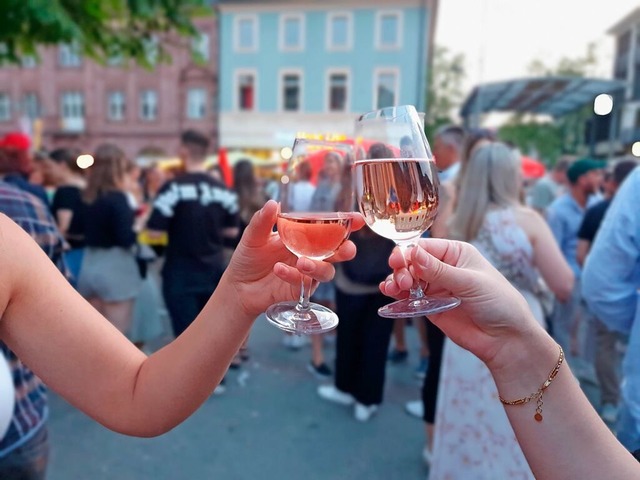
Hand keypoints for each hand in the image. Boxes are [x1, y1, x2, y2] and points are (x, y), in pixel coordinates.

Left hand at [224, 200, 363, 317]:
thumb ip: (263, 221)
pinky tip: (279, 270)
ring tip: (301, 262)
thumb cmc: (248, 258)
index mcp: (304, 236)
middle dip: (346, 250)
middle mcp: (310, 254)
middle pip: (338, 252)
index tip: (357, 219)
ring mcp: (307, 273)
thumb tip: (273, 203)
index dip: (346, 223)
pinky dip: (293, 275)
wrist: (238, 286)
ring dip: (318, 266)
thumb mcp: (253, 236)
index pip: (330, 228)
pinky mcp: (300, 290)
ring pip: (326, 271)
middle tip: (346, 249)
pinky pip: (305, 284)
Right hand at [380, 239, 540, 366]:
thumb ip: (438, 270)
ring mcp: (436, 288)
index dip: (408, 252)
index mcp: (456, 253)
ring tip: (393, 289)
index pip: (424, 246)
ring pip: (408, 279)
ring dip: (396, 282)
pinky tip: (391, 295)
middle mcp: (444, 268)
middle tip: (402, 281)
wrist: (506, 339)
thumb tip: (413, 253)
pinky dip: (398, 296)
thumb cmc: (498, 303)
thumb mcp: (469, 282)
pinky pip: (410, 299)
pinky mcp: (431, 307)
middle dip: (402, 269)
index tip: (398, 261)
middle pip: (412, 262)